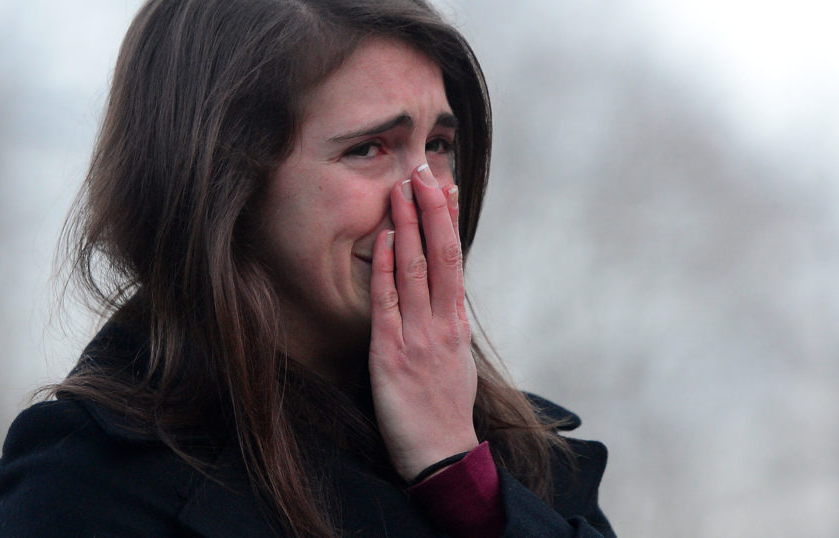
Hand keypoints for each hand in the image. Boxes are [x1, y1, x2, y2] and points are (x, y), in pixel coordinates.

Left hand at [368, 163, 478, 481]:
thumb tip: (440, 297)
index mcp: (456, 324)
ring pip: (414, 269)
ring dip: (407, 226)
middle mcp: (442, 323)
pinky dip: (384, 268)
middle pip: (440, 254)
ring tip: (401, 188)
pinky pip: (388, 303)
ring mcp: (418, 336)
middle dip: (430, 209)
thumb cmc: (445, 411)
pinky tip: (382, 239)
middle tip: (423, 168)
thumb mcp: (455, 361)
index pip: (454, 259)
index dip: (448, 220)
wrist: (442, 455)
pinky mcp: (392, 353)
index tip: (443, 185)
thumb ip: (446, 326)